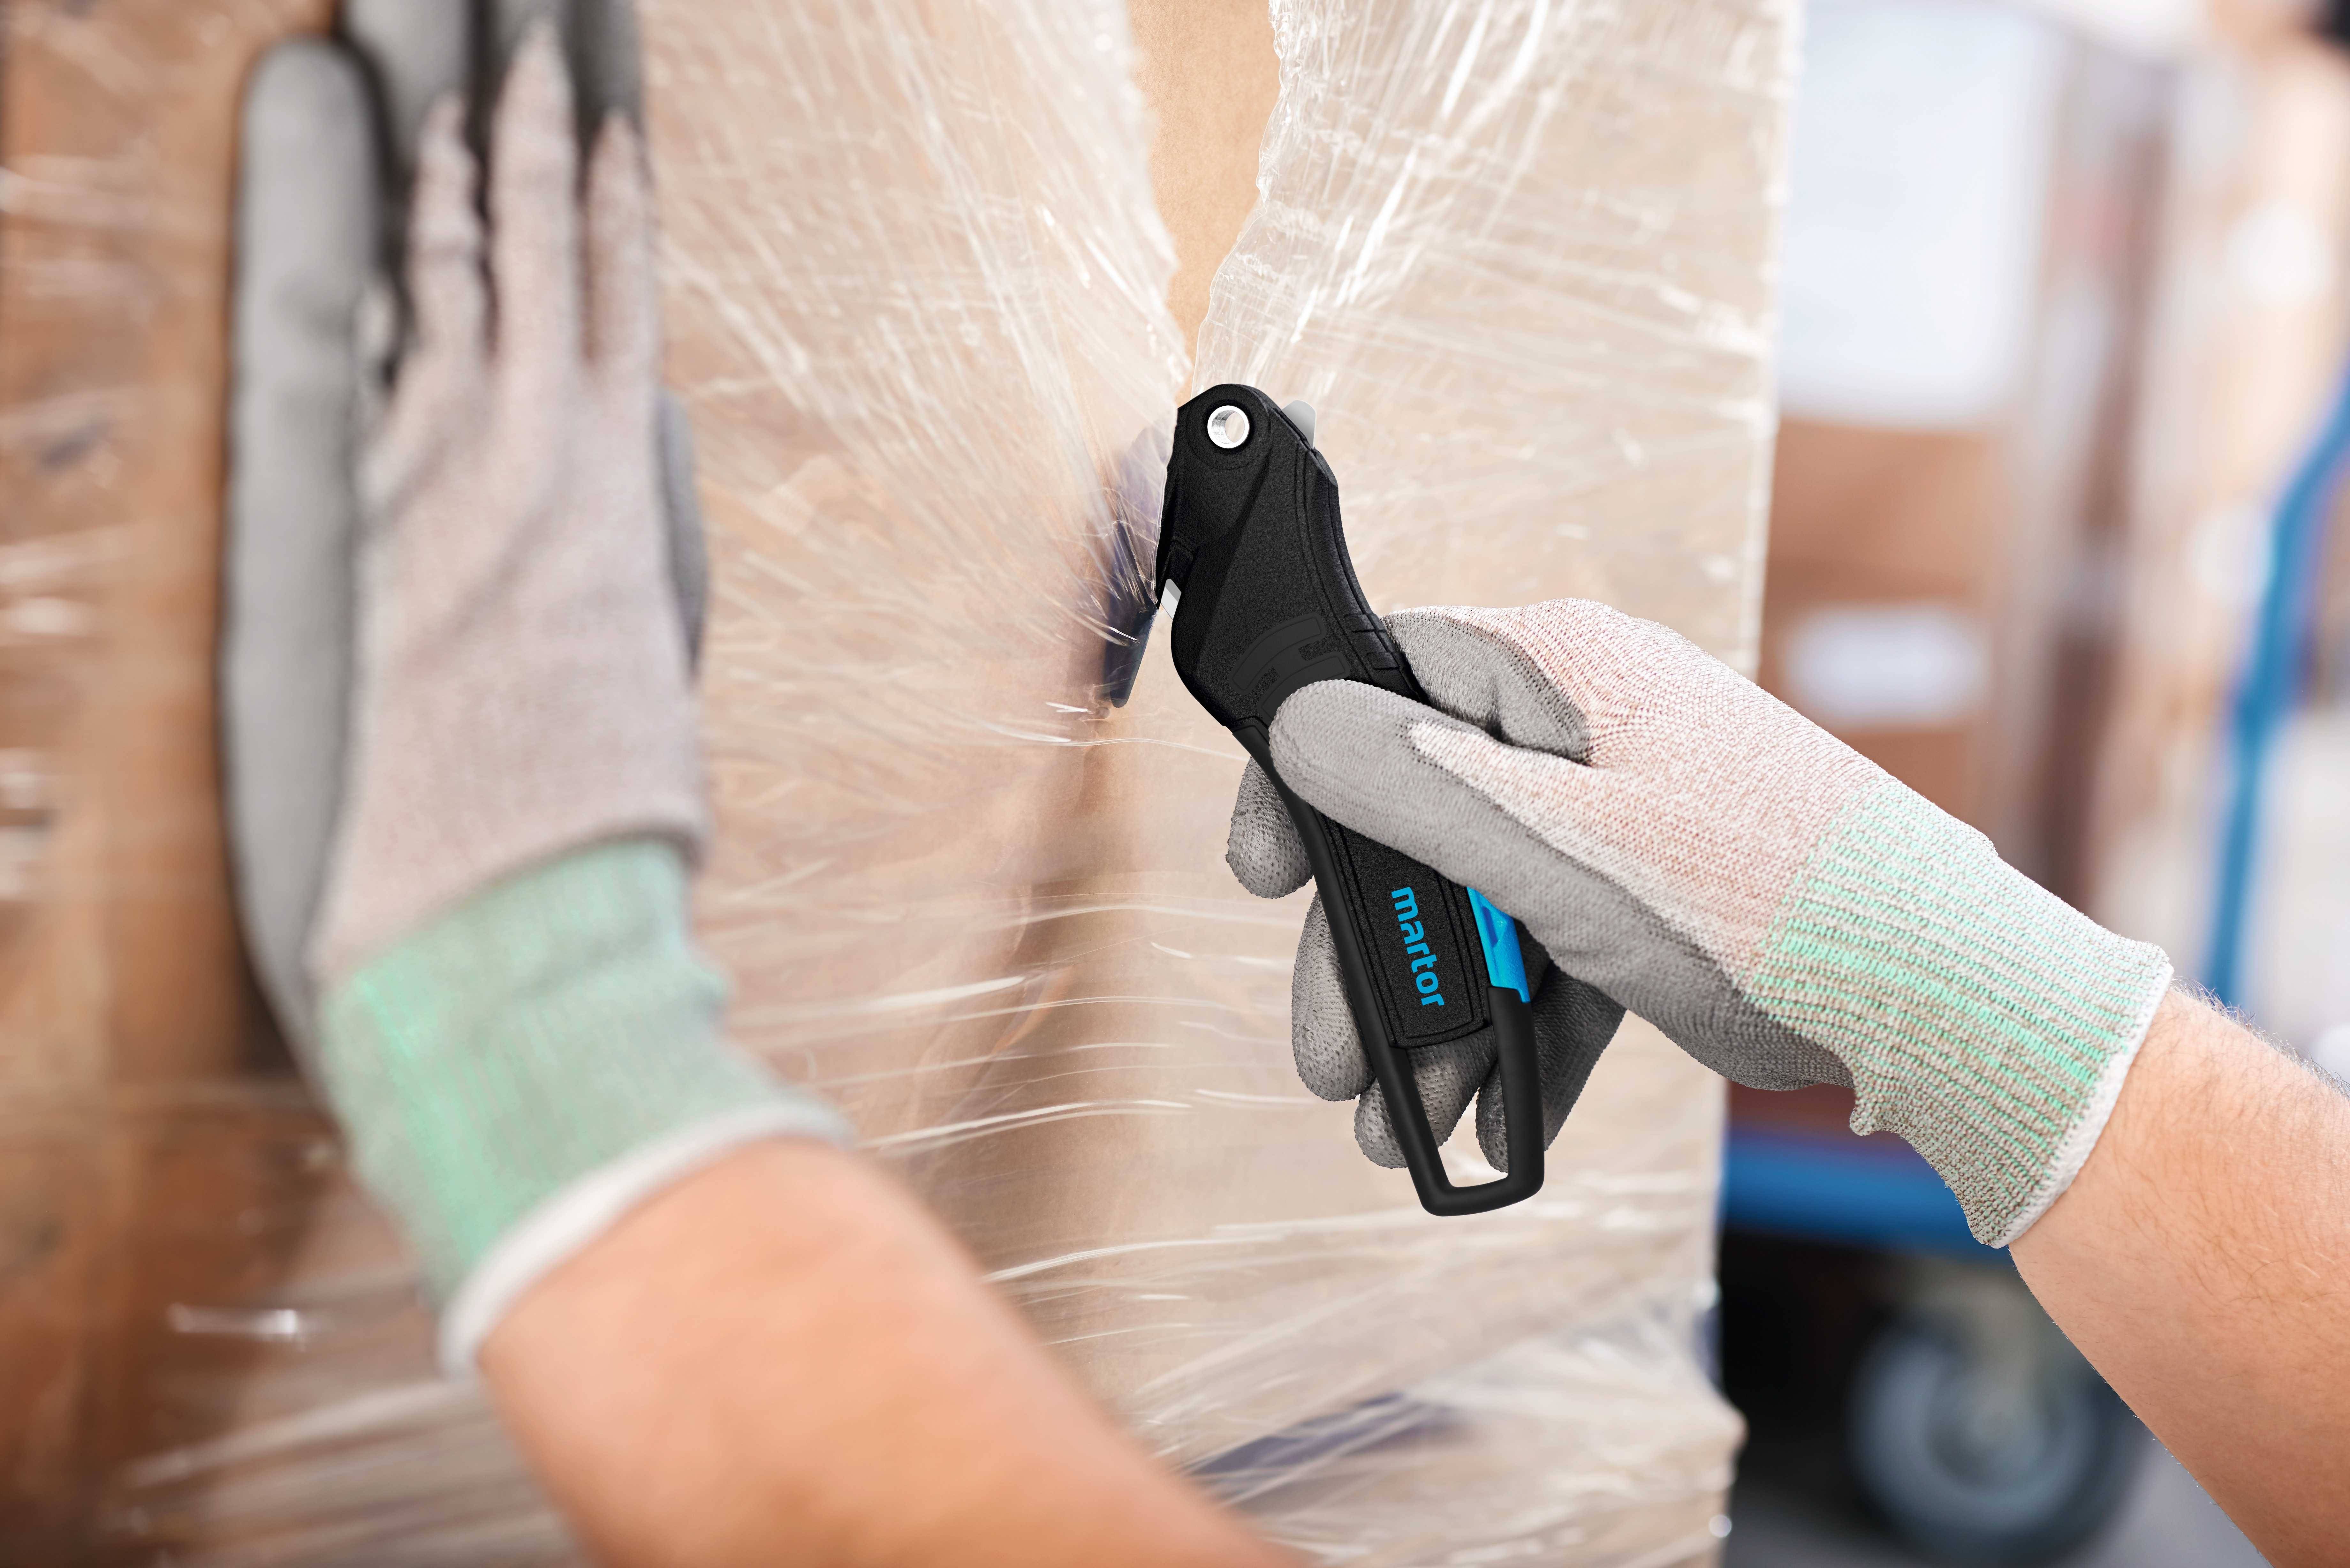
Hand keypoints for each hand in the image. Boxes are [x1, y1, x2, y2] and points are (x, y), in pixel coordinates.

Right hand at [1227, 599, 2171, 1243]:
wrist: (1941, 1003)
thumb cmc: (1762, 903)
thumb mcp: (1559, 847)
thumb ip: (1419, 786)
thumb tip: (1299, 718)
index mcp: (1563, 674)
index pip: (1386, 680)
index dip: (1307, 773)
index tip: (1265, 876)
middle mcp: (1584, 730)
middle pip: (1422, 824)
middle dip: (1375, 954)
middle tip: (1332, 1059)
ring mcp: (1617, 818)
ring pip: (1482, 906)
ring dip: (1439, 1019)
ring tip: (1402, 1126)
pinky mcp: (1647, 899)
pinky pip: (1551, 958)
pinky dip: (1519, 1036)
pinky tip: (1487, 1124)